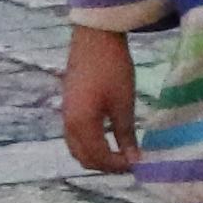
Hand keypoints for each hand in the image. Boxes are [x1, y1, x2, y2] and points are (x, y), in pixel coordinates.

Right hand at [61, 25, 139, 174]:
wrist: (94, 37)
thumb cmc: (112, 68)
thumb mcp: (123, 104)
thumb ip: (126, 135)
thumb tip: (133, 159)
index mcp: (82, 125)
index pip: (99, 158)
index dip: (118, 166)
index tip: (137, 163)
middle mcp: (68, 124)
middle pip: (84, 158)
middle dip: (105, 165)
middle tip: (128, 161)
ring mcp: (65, 115)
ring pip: (77, 148)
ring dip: (96, 155)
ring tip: (118, 151)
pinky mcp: (68, 105)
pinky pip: (74, 136)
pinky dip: (89, 143)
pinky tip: (106, 136)